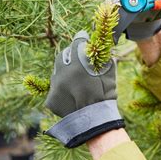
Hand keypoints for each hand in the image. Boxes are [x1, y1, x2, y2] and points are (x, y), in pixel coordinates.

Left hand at [44, 31, 123, 147]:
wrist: (94, 123)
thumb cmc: (105, 98)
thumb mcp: (110, 77)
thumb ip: (107, 62)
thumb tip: (107, 52)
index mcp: (79, 66)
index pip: (76, 44)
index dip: (80, 38)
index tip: (82, 36)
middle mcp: (63, 74)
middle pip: (62, 55)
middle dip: (69, 54)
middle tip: (76, 57)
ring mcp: (54, 87)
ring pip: (57, 73)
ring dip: (64, 72)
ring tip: (74, 79)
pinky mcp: (50, 99)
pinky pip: (54, 89)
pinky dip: (61, 89)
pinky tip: (70, 94)